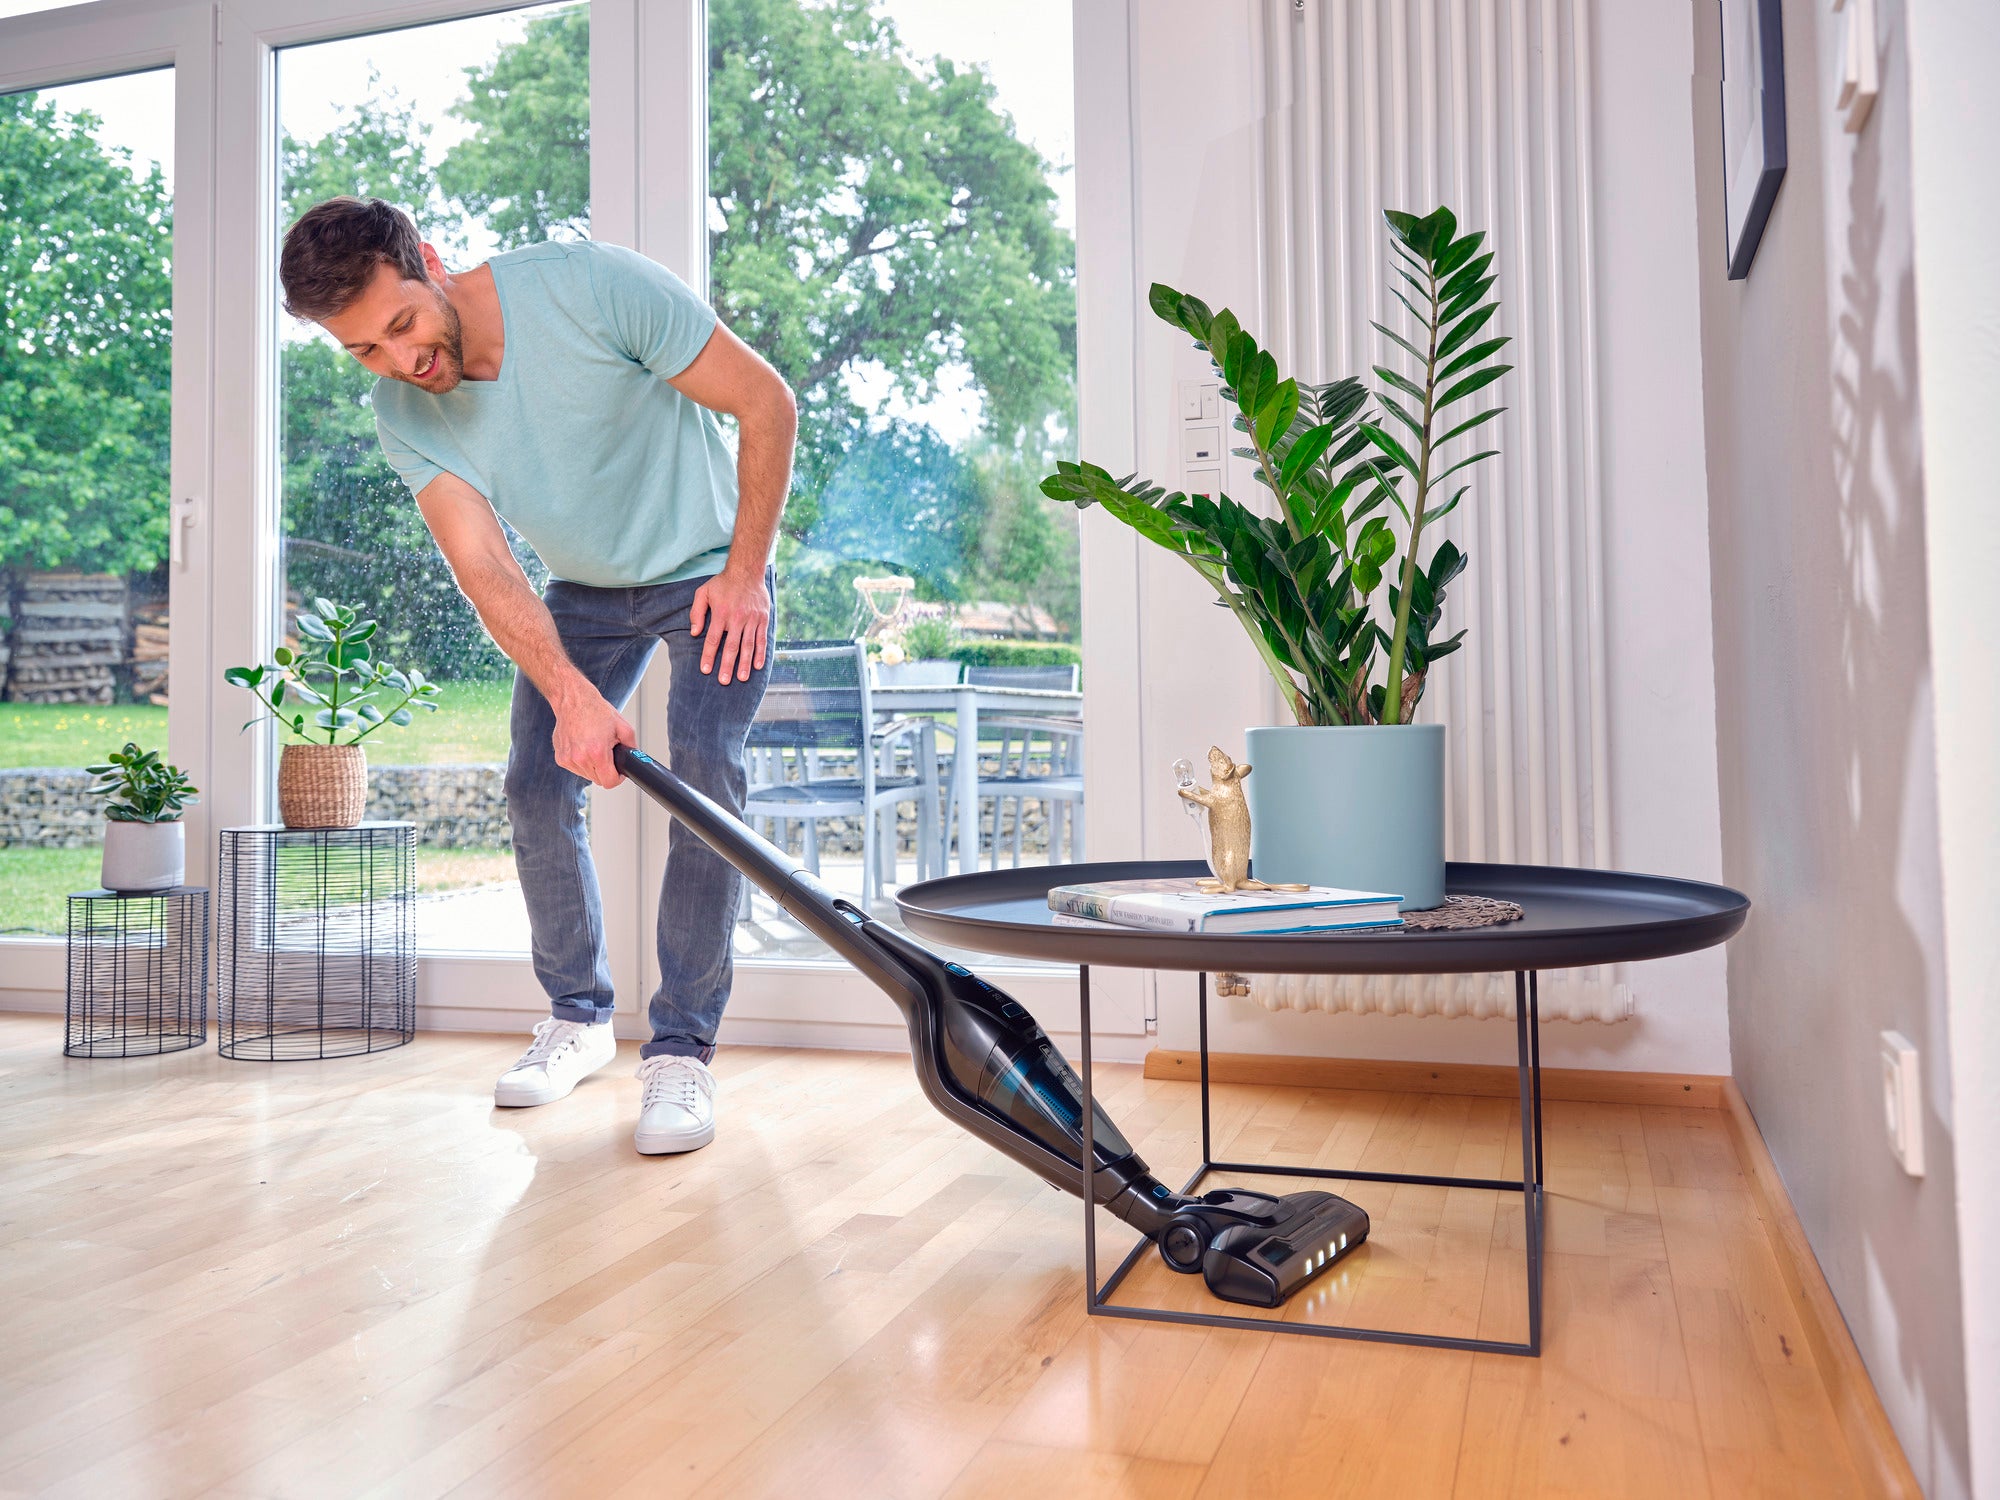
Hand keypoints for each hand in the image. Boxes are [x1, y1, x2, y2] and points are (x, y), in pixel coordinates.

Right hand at [551, 686, 636, 787]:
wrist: (573, 700)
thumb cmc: (595, 710)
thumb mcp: (623, 727)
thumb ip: (631, 747)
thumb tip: (634, 759)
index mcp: (597, 752)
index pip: (609, 782)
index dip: (617, 778)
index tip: (618, 772)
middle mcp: (580, 758)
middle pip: (598, 780)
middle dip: (606, 770)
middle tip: (607, 753)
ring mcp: (568, 759)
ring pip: (587, 775)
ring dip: (593, 766)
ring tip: (594, 747)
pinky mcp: (560, 758)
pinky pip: (576, 769)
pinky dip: (582, 762)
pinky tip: (583, 747)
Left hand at [689, 568, 770, 685]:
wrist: (746, 571)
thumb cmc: (722, 583)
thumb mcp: (703, 592)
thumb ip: (697, 612)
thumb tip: (694, 633)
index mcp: (721, 613)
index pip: (713, 639)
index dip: (709, 656)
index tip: (706, 670)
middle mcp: (737, 618)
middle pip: (732, 646)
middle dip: (727, 665)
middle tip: (724, 681)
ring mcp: (751, 619)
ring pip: (748, 645)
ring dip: (745, 663)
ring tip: (742, 678)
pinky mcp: (762, 619)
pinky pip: (762, 639)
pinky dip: (760, 653)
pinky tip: (757, 666)